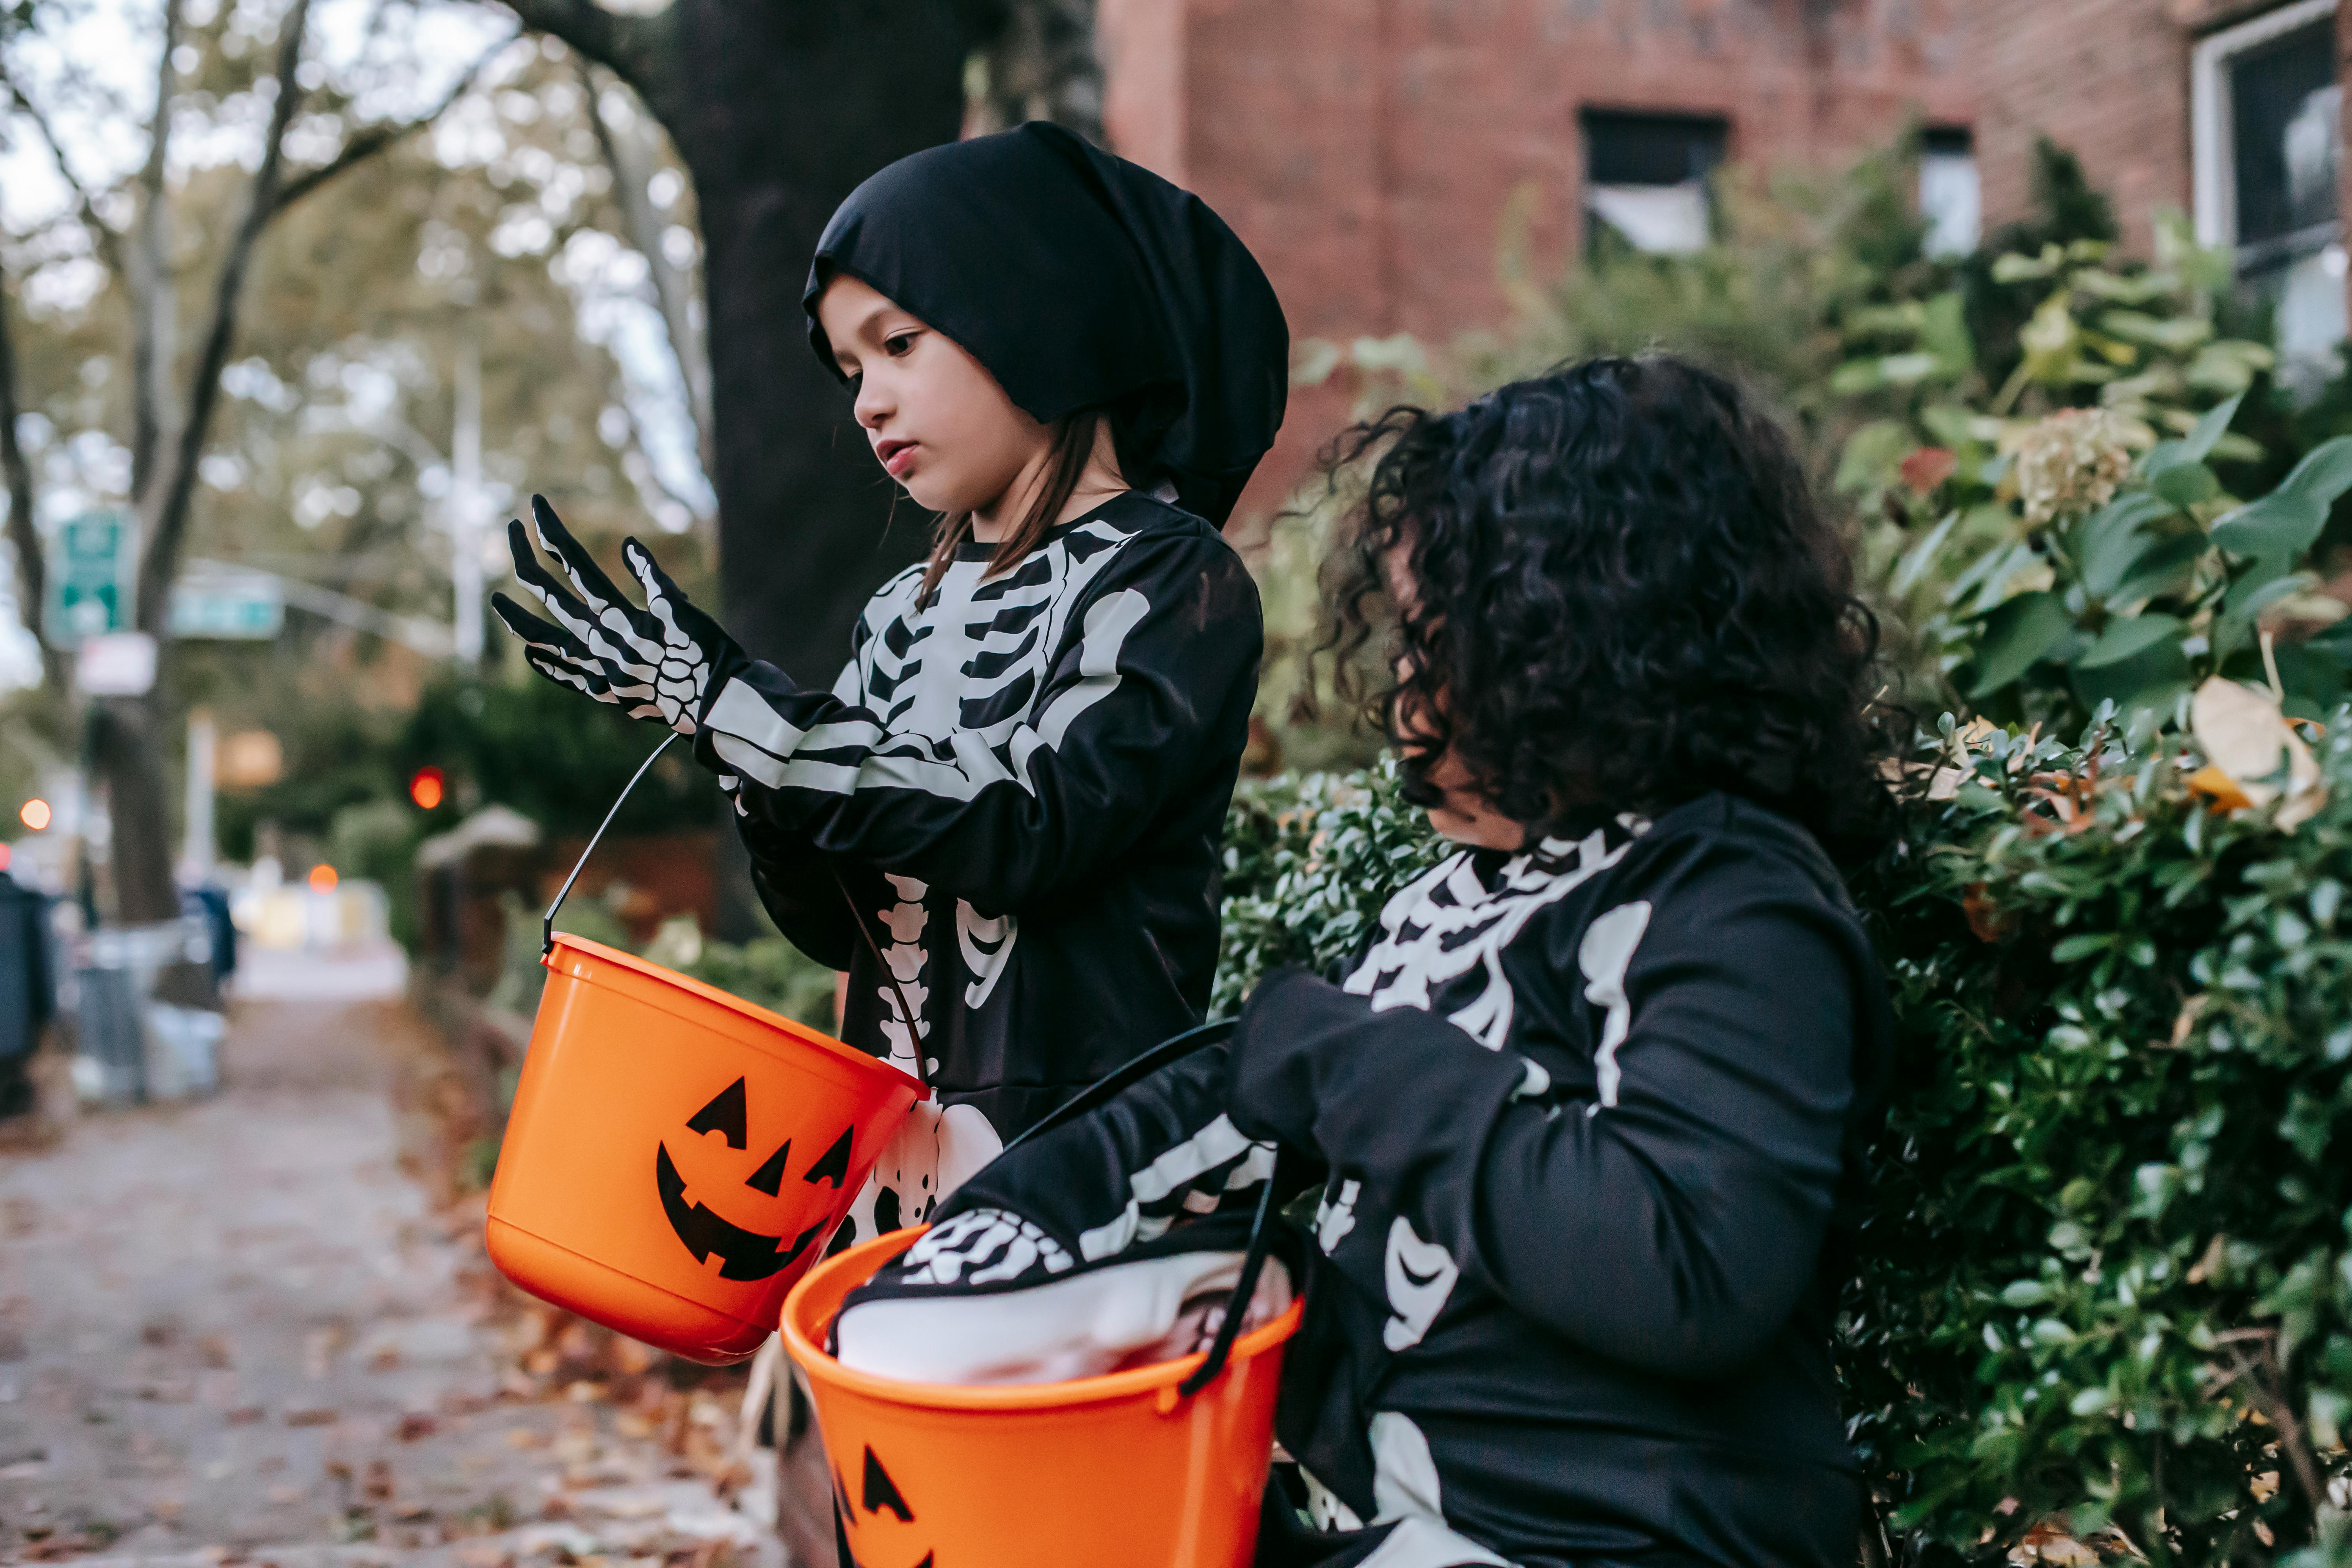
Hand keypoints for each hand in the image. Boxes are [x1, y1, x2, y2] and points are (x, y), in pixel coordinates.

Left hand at [490, 495, 741, 735]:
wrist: (715, 704)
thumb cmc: (706, 653)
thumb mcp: (682, 609)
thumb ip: (653, 577)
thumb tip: (627, 544)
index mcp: (617, 615)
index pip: (573, 563)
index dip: (551, 530)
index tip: (535, 503)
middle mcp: (599, 641)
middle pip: (547, 592)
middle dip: (524, 556)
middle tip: (510, 529)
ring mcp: (596, 668)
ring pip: (542, 638)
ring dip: (516, 616)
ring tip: (495, 601)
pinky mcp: (604, 691)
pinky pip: (566, 675)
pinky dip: (547, 663)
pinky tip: (531, 653)